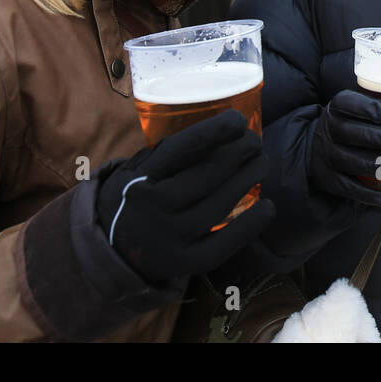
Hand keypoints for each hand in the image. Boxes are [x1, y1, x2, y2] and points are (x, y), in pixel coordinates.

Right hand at [96, 110, 274, 284]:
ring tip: (262, 162)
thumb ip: (167, 154)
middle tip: (255, 141)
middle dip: (237, 153)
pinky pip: (223, 244)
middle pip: (204, 175)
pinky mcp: (184, 262)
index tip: (239, 119)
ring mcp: (168, 237)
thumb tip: (219, 129)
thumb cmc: (135, 198)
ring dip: (247, 179)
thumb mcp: (136, 170)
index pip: (179, 149)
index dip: (213, 132)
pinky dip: (249, 225)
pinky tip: (268, 206)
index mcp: (138, 178)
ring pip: (217, 205)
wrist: (112, 250)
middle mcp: (152, 208)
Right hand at [309, 90, 380, 208]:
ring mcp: (328, 156)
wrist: (315, 145)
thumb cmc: (350, 123)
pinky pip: (352, 189)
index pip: (347, 102)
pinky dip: (373, 195)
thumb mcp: (355, 108)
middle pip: (355, 134)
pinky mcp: (330, 180)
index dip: (367, 108)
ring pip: (356, 162)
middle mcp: (329, 130)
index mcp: (338, 107)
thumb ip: (379, 106)